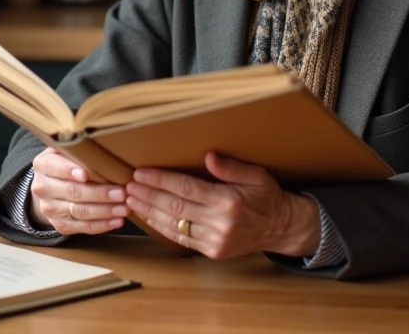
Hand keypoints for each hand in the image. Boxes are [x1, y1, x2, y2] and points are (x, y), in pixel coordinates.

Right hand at [28, 147, 129, 235]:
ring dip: (105, 211)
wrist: (50, 187)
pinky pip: (82, 227)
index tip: (86, 174)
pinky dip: (102, 225)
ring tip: (124, 208)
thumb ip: (78, 149)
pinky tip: (117, 220)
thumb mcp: (66, 151)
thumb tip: (107, 144)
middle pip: (72, 192)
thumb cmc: (67, 163)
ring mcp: (49, 209)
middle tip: (121, 192)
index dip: (69, 170)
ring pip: (79, 212)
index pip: (55, 167)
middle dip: (99, 193)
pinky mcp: (60, 225)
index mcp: (43, 164)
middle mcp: (42, 188)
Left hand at [124, 151, 321, 259]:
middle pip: (175, 207)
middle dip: (148, 195)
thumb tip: (208, 156)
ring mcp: (215, 241)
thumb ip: (230, 167)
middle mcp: (220, 223)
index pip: (186, 188)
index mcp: (228, 202)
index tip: (141, 173)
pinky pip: (181, 239)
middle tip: (128, 186)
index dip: (161, 180)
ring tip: (131, 200)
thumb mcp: (255, 175)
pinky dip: (162, 227)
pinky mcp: (212, 252)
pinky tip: (149, 217)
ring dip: (149, 212)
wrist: (280, 228)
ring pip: (174, 225)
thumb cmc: (266, 197)